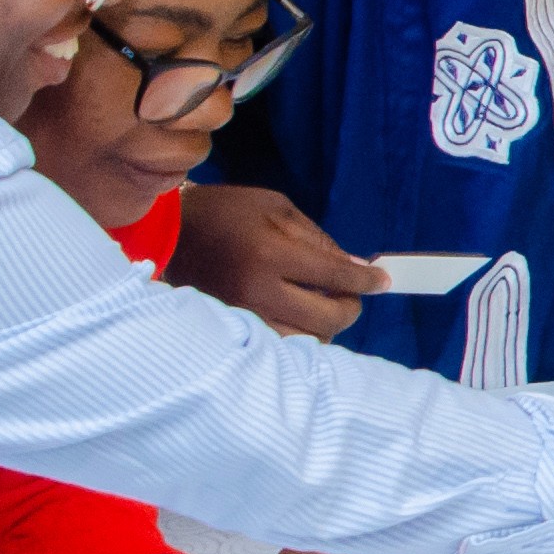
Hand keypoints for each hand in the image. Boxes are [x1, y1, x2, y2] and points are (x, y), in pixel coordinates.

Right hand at [170, 183, 383, 339]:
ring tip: (325, 305)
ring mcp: (244, 317)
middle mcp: (257, 292)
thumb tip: (357, 269)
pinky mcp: (233, 330)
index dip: (366, 281)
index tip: (383, 282)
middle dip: (351, 308)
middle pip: (327, 319)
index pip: (335, 276)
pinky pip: (281, 345)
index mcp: (270, 254)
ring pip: (307, 341)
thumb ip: (319, 241)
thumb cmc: (227, 213)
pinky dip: (301, 334)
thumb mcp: (277, 208)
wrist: (169, 233)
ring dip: (327, 326)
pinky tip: (302, 317)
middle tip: (352, 295)